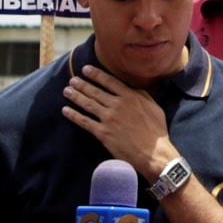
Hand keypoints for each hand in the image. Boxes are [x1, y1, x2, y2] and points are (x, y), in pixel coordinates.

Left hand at [61, 64, 176, 179]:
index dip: (96, 74)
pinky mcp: (102, 133)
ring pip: (87, 104)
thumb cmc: (156, 131)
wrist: (153, 153)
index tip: (86, 69)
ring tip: (67, 91)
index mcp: (131, 97)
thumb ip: (142, 95)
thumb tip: (132, 87)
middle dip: (82, 84)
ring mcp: (108, 119)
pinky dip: (73, 115)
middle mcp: (117, 105)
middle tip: (72, 80)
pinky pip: (84, 121)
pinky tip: (65, 110)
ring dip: (75, 96)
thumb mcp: (154, 107)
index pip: (109, 81)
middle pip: (95, 91)